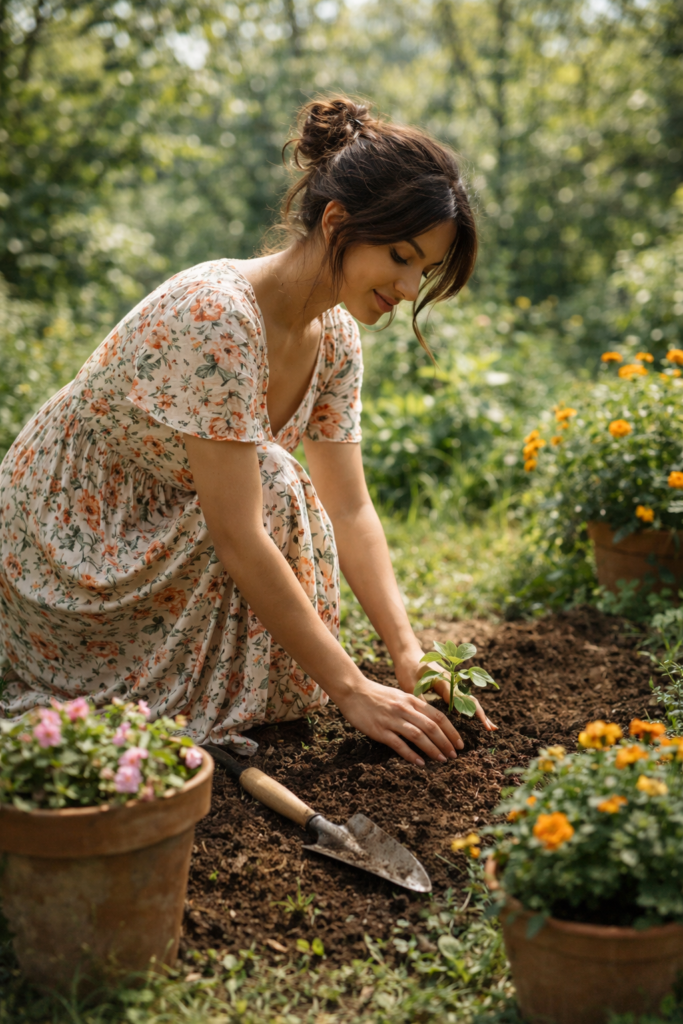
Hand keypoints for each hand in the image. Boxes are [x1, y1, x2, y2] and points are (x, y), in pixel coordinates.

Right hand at [334, 676, 463, 766]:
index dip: (451, 731)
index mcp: (411, 700)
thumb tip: (430, 721)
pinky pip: (399, 744)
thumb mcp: (399, 695)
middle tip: (454, 755)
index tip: (460, 743)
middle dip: (446, 742)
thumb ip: (414, 707)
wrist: (353, 690)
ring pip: (418, 736)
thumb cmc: (376, 695)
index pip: (438, 716)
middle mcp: (404, 709)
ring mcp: (392, 719)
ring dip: (432, 749)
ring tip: (442, 760)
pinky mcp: (380, 730)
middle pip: (432, 727)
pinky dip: (411, 755)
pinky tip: (420, 763)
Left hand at [395, 655, 497, 737]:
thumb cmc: (407, 669)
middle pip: (471, 699)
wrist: (407, 654)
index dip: (474, 713)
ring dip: (479, 713)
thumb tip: (431, 720)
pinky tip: (475, 718)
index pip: (462, 700)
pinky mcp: (449, 685)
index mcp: (444, 681)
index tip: (483, 725)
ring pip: (469, 699)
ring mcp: (452, 683)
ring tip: (489, 727)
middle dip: (482, 715)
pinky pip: (462, 698)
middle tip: (492, 729)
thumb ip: (422, 702)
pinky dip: (471, 708)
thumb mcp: (411, 686)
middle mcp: (452, 681)